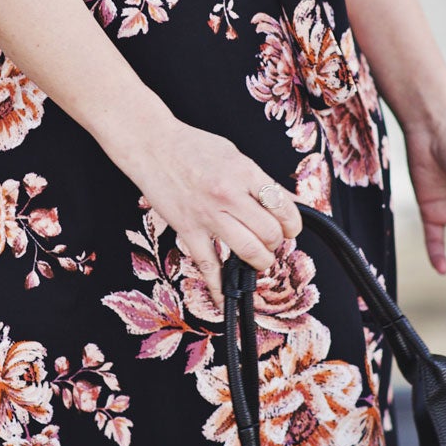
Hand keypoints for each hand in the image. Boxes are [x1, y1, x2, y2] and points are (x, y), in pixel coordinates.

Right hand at [118, 117, 301, 309]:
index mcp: (245, 172)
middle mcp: (229, 195)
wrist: (151, 145)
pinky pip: (208, 266)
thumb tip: (290, 201)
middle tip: (272, 240)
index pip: (284, 207)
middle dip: (277, 242)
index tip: (290, 227)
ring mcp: (208, 215)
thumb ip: (261, 181)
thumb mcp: (235, 154)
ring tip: (259, 257)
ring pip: (249, 252)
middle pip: (271, 233)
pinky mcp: (188, 230)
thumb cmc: (192, 146)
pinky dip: (218, 288)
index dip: (293, 223)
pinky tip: (224, 299)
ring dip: (261, 261)